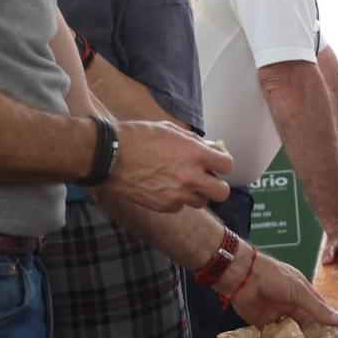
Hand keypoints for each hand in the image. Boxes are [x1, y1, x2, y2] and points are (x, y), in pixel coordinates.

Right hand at [101, 123, 231, 212]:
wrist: (110, 156)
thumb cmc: (138, 137)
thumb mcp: (170, 130)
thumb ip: (193, 142)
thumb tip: (209, 149)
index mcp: (194, 154)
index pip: (227, 165)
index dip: (222, 163)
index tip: (215, 161)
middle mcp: (190, 177)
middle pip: (222, 192)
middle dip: (217, 185)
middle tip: (207, 179)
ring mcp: (177, 194)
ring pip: (202, 202)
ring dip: (197, 193)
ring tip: (184, 183)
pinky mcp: (163, 206)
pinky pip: (180, 207)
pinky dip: (178, 200)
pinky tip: (166, 188)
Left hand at [228, 249, 337, 329]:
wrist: (243, 277)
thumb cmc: (274, 277)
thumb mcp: (299, 291)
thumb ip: (317, 308)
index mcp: (303, 295)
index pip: (320, 312)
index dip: (328, 325)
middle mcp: (292, 307)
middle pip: (306, 325)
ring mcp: (278, 317)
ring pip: (292, 333)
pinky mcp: (263, 325)